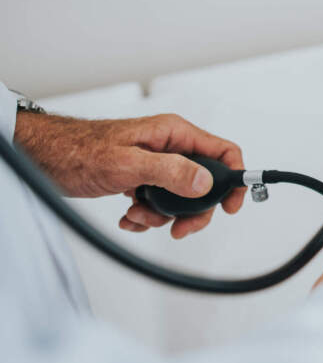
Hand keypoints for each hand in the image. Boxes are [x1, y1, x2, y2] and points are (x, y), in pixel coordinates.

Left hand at [14, 112, 245, 237]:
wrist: (47, 160)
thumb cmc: (81, 151)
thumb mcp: (129, 163)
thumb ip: (170, 171)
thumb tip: (205, 184)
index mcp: (175, 134)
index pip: (222, 152)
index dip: (235, 177)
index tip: (231, 205)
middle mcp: (171, 147)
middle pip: (205, 182)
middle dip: (192, 211)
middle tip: (180, 228)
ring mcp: (157, 164)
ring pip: (181, 198)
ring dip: (161, 216)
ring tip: (137, 215)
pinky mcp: (143, 179)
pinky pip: (160, 204)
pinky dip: (146, 216)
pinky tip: (128, 216)